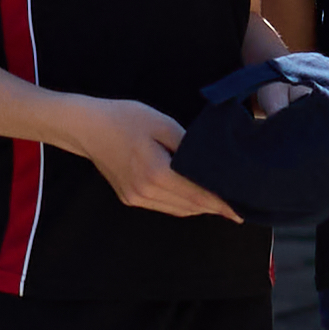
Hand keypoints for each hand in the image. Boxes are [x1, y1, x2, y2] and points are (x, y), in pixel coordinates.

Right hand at [60, 93, 233, 222]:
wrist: (87, 128)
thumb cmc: (124, 118)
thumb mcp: (162, 123)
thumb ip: (188, 146)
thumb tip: (210, 163)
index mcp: (157, 172)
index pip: (197, 194)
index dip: (221, 204)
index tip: (241, 211)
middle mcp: (146, 192)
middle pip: (189, 206)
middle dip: (214, 208)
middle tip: (238, 207)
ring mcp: (136, 198)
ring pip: (177, 210)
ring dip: (199, 209)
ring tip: (221, 205)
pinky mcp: (130, 198)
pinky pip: (164, 206)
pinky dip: (182, 205)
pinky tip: (194, 199)